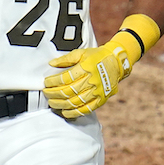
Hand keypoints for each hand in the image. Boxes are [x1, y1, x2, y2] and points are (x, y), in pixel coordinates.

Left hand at [43, 13, 161, 117]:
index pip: (66, 78)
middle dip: (54, 94)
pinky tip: (65, 112)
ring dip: (61, 104)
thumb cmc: (97, 56)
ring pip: (76, 101)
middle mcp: (92, 81)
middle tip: (46, 94)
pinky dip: (75, 112)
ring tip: (52, 103)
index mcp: (86, 68)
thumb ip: (66, 59)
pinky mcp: (102, 99)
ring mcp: (97, 91)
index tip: (46, 83)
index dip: (53, 82)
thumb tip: (51, 63)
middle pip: (69, 91)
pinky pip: (87, 109)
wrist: (117, 62)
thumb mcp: (81, 52)